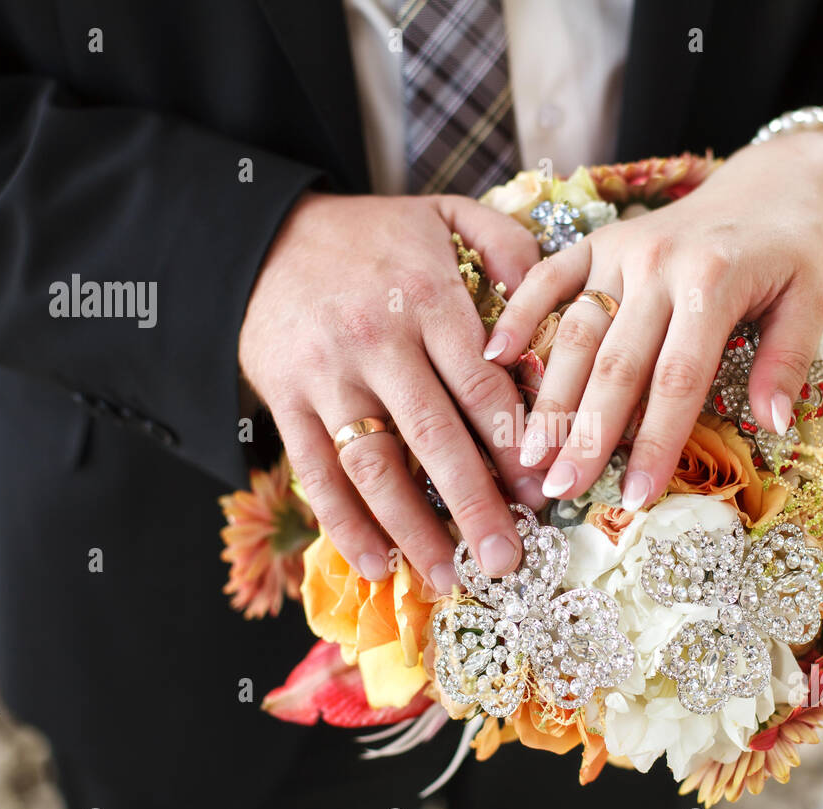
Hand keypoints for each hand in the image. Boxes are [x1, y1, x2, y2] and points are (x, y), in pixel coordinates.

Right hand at [240, 191, 543, 593]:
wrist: (264, 236)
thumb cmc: (374, 236)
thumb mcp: (446, 216)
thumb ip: (507, 247)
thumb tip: (557, 304)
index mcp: (428, 297)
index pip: (482, 385)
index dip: (515, 445)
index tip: (545, 493)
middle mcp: (379, 341)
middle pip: (435, 436)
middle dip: (475, 505)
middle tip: (507, 560)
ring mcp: (327, 376)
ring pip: (374, 465)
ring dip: (412, 529)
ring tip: (448, 578)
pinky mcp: (285, 401)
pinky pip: (316, 472)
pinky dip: (343, 523)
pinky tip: (377, 563)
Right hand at [485, 134, 822, 508]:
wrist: (770, 183)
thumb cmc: (791, 253)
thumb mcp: (813, 302)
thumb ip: (787, 361)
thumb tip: (769, 424)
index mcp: (714, 282)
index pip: (678, 379)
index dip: (655, 442)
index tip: (636, 496)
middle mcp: (659, 265)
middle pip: (616, 365)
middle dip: (587, 434)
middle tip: (560, 489)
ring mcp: (621, 251)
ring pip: (576, 332)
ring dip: (550, 396)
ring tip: (528, 452)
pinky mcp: (597, 241)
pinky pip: (549, 276)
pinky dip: (519, 312)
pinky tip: (494, 358)